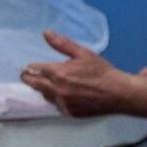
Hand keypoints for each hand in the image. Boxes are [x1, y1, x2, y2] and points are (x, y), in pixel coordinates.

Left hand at [19, 31, 135, 116]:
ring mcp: (63, 103)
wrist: (119, 93)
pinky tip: (65, 95)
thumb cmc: (102, 72)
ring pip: (44, 96)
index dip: (30, 68)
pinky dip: (57, 100)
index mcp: (58, 73)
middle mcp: (57, 90)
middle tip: (28, 76)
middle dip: (29, 79)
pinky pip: (56, 105)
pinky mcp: (70, 113)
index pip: (34, 69)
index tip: (29, 67)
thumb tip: (45, 33)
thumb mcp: (84, 53)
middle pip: (33, 84)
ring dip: (44, 89)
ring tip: (51, 84)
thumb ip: (62, 44)